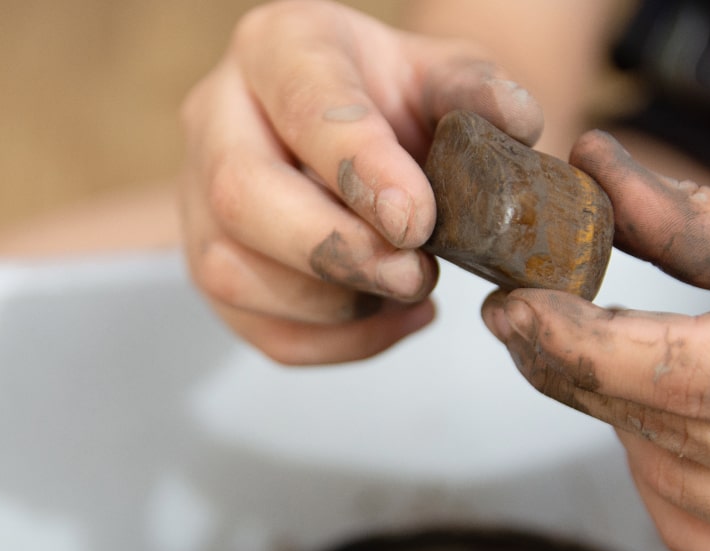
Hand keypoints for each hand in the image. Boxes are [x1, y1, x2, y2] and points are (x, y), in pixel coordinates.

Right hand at [179, 0, 542, 363]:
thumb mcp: (441, 73)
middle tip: (415, 275)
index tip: (417, 219)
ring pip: (232, 272)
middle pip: (242, 196)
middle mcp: (216, 118)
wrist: (351, 132)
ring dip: (333, 304)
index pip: (302, 105)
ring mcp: (196, 198)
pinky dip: (332, 344)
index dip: (358, 168)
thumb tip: (512, 122)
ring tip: (408, 291)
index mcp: (276, 48)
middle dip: (335, 249)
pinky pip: (254, 328)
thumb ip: (476, 90)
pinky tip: (389, 319)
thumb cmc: (390, 97)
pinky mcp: (207, 266)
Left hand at [482, 130, 709, 550]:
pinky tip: (674, 429)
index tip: (514, 308)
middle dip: (578, 369)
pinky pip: (695, 532)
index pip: (680, 372)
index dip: (579, 341)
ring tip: (627, 365)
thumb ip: (704, 224)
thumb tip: (594, 167)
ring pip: (665, 483)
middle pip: (661, 426)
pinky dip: (661, 478)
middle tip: (535, 323)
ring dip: (621, 421)